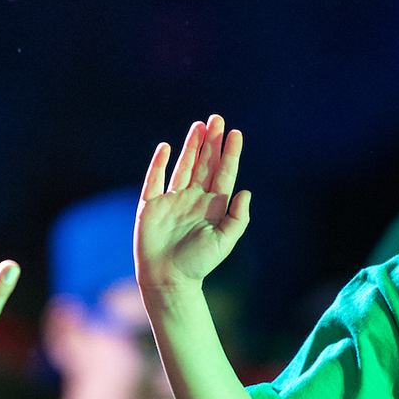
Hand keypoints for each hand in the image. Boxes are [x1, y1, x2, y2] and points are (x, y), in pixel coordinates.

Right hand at [136, 115, 250, 294]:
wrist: (168, 279)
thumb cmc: (198, 264)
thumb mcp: (224, 242)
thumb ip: (237, 218)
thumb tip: (246, 192)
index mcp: (213, 207)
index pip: (224, 173)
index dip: (230, 154)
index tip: (236, 134)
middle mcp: (194, 199)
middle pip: (205, 164)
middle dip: (211, 142)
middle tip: (218, 119)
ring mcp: (172, 200)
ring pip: (183, 166)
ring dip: (191, 146)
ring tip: (199, 126)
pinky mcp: (152, 206)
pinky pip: (155, 179)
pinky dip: (159, 163)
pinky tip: (166, 147)